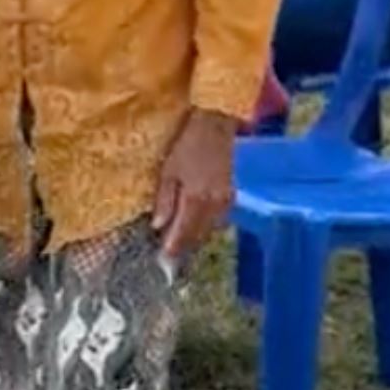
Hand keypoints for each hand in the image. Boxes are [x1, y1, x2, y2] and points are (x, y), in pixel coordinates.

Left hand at [153, 109, 236, 258]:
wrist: (217, 125)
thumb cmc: (187, 144)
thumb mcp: (169, 170)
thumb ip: (164, 200)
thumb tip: (158, 227)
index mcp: (196, 201)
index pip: (182, 236)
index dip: (171, 252)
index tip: (160, 264)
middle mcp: (213, 207)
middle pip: (196, 238)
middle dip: (181, 248)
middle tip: (166, 256)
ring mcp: (225, 202)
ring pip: (207, 231)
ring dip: (193, 238)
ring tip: (178, 241)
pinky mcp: (231, 196)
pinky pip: (216, 221)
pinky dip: (204, 226)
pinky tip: (193, 223)